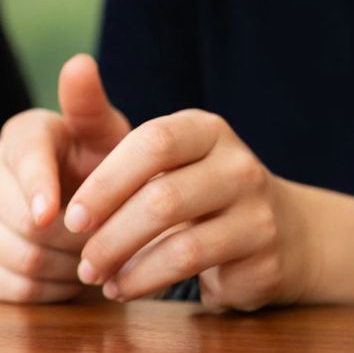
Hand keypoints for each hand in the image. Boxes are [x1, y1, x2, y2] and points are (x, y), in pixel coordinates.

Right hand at [0, 55, 130, 301]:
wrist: (88, 213)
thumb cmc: (103, 169)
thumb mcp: (107, 137)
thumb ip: (90, 105)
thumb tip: (79, 62)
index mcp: (17, 137)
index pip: (21, 160)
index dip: (37, 189)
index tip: (51, 214)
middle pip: (20, 220)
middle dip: (73, 240)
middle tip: (107, 243)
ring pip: (19, 257)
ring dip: (66, 268)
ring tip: (92, 261)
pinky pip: (8, 288)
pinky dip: (47, 292)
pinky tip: (67, 281)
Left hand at [67, 110, 315, 311]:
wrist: (283, 235)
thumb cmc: (189, 188)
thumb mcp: (151, 154)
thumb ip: (104, 115)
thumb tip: (73, 64)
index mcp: (204, 130)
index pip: (152, 143)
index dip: (106, 182)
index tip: (70, 216)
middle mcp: (237, 164)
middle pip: (162, 197)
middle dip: (110, 233)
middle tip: (79, 259)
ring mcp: (257, 211)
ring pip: (180, 242)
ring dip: (125, 264)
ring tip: (94, 277)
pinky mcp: (265, 256)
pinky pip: (196, 272)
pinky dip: (148, 281)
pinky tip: (123, 288)